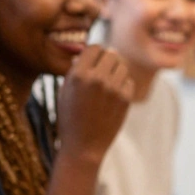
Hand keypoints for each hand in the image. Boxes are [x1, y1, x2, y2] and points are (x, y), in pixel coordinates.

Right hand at [57, 47, 133, 164]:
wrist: (83, 146)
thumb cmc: (70, 118)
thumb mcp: (65, 90)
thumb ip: (76, 69)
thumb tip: (88, 52)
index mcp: (79, 74)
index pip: (94, 47)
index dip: (94, 53)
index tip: (93, 60)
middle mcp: (97, 78)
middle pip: (111, 53)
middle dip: (107, 60)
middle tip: (102, 71)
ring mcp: (113, 88)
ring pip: (122, 66)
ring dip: (116, 71)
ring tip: (107, 84)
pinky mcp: (125, 99)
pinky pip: (128, 81)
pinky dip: (122, 85)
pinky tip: (113, 97)